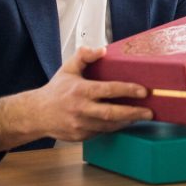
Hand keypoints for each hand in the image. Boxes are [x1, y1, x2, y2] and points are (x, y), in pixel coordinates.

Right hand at [32, 46, 153, 140]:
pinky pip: (102, 132)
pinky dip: (114, 127)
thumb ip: (84, 56)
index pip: (108, 90)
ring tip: (141, 116)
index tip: (143, 91)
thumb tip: (102, 49)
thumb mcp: (68, 68)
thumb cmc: (55, 91)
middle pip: (112, 113)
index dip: (127, 90)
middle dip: (134, 112)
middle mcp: (80, 109)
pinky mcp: (80, 136)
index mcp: (80, 90)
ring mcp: (80, 124)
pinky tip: (123, 121)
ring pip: (109, 126)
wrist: (36, 114)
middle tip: (150, 111)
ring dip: (126, 121)